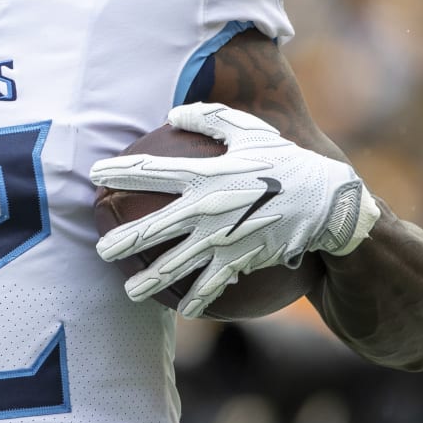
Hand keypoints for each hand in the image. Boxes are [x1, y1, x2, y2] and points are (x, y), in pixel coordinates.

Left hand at [89, 102, 379, 318]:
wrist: (327, 202)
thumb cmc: (286, 160)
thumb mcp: (250, 130)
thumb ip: (210, 118)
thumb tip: (174, 112)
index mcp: (207, 174)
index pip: (152, 171)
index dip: (120, 171)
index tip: (95, 175)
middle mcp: (209, 209)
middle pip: (155, 226)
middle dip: (124, 240)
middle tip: (100, 250)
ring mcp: (224, 239)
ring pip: (178, 265)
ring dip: (151, 281)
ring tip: (130, 293)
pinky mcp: (242, 260)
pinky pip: (213, 283)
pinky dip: (197, 299)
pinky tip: (184, 311)